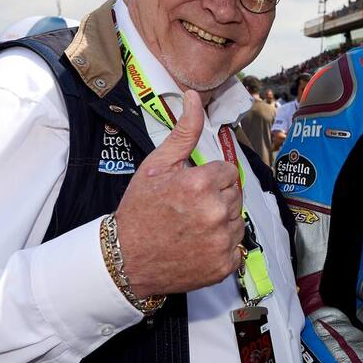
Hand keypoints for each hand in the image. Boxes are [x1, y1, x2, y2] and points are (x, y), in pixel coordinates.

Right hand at [115, 90, 243, 298]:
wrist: (125, 259)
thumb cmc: (139, 210)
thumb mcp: (156, 166)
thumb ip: (183, 132)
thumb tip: (193, 97)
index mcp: (201, 184)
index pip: (228, 171)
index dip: (209, 178)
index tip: (191, 188)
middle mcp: (216, 212)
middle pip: (234, 194)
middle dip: (216, 197)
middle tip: (189, 208)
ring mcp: (221, 241)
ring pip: (237, 219)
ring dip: (221, 220)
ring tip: (192, 225)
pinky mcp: (224, 264)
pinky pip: (236, 246)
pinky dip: (222, 246)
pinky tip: (199, 244)